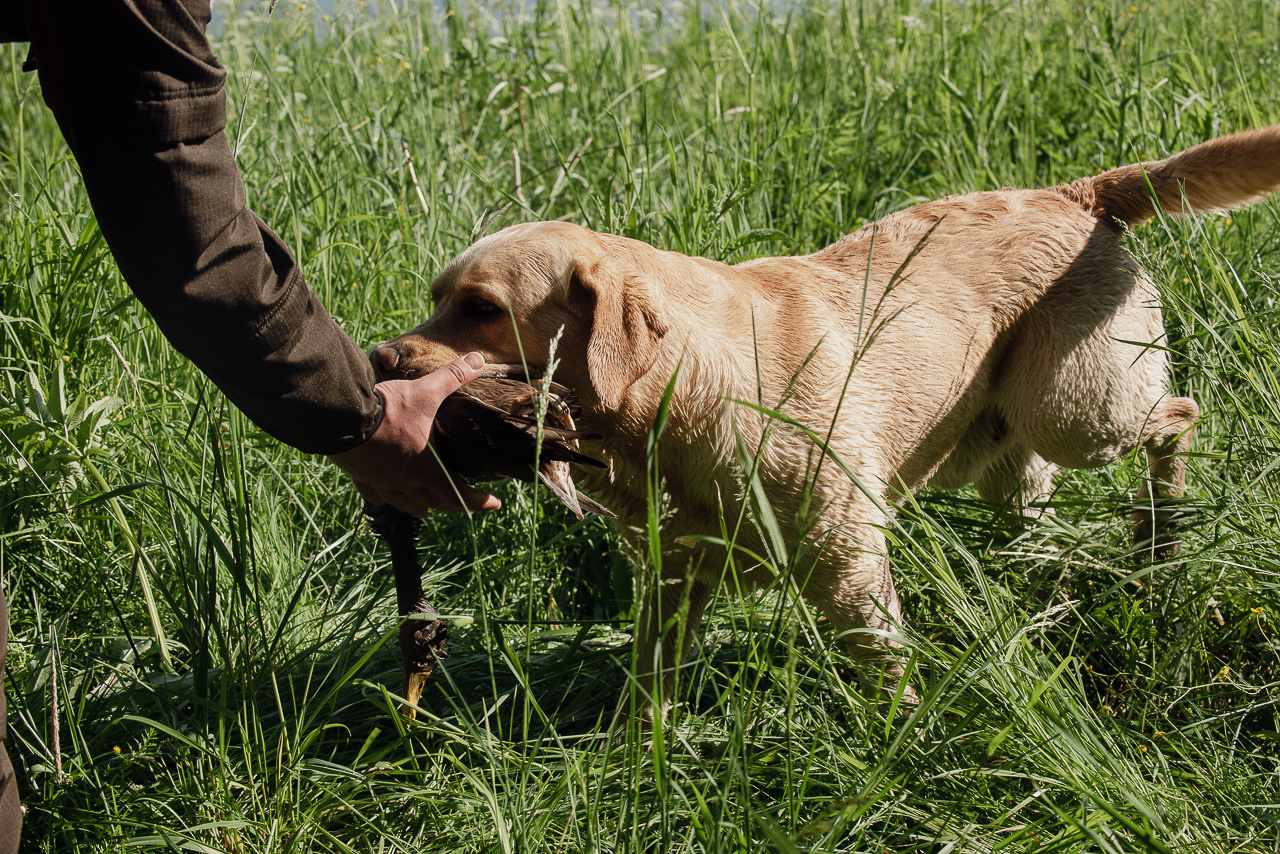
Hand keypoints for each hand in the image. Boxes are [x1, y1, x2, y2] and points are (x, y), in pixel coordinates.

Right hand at [329, 352, 501, 515]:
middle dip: (453, 505)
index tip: (494, 504)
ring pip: (405, 503)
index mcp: (427, 469)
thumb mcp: (425, 391)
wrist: (341, 417)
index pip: (460, 495)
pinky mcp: (361, 476)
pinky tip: (386, 498)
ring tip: (426, 508)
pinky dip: (385, 499)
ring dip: (420, 506)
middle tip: (465, 503)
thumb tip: (478, 359)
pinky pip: (375, 495)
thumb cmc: (388, 409)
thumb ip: (453, 376)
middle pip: (435, 503)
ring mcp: (382, 482)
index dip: (479, 502)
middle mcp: (406, 483)